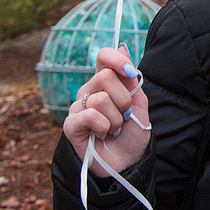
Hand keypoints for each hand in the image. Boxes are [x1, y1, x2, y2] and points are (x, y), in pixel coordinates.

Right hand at [62, 44, 150, 176]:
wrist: (127, 162)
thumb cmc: (132, 133)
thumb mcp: (139, 104)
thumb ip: (130, 79)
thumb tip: (123, 46)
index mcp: (106, 82)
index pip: (104, 56)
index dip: (117, 59)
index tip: (129, 72)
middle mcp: (89, 90)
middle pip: (104, 77)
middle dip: (123, 99)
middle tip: (124, 115)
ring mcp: (78, 107)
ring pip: (99, 98)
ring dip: (115, 118)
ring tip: (114, 129)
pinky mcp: (71, 125)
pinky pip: (89, 115)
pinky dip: (103, 126)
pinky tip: (102, 134)